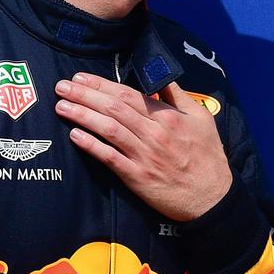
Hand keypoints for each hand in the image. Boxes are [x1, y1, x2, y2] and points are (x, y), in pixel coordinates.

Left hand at [54, 75, 231, 220]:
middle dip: (85, 95)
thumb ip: (178, 96)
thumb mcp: (201, 118)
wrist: (212, 196)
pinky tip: (75, 135)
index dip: (102, 85)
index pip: (129, 95)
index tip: (81, 77)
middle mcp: (154, 133)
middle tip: (61, 86)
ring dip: (83, 116)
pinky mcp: (138, 177)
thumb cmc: (207, 156)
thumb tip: (160, 77)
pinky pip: (110, 158)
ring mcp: (145, 155)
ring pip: (109, 129)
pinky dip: (92, 145)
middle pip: (114, 108)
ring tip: (62, 106)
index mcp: (168, 117)